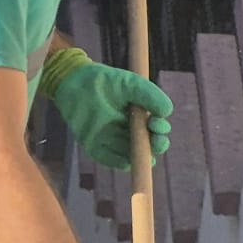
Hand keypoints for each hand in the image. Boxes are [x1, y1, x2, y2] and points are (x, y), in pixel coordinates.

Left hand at [45, 49, 171, 170]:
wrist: (76, 81)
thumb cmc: (105, 80)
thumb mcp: (132, 84)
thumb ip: (151, 95)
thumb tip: (167, 111)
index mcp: (138, 118)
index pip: (155, 131)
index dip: (160, 130)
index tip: (156, 122)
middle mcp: (126, 131)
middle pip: (147, 147)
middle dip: (157, 146)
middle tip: (157, 139)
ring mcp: (111, 140)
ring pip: (130, 156)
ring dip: (140, 157)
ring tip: (144, 150)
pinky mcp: (94, 146)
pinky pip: (109, 159)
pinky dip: (119, 162)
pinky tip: (127, 162)